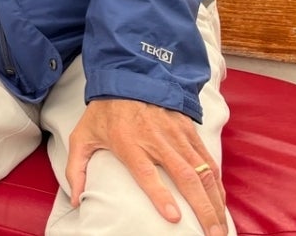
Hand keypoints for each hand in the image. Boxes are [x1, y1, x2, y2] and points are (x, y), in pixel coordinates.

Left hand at [65, 98, 226, 235]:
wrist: (126, 76)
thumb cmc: (104, 111)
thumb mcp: (82, 136)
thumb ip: (76, 169)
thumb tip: (75, 200)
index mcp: (129, 142)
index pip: (147, 173)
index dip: (160, 195)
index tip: (173, 217)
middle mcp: (156, 139)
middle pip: (184, 177)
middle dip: (202, 209)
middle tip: (212, 235)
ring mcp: (176, 134)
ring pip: (202, 171)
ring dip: (214, 200)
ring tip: (220, 226)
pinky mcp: (188, 129)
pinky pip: (207, 159)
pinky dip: (217, 182)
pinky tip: (220, 200)